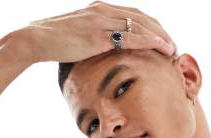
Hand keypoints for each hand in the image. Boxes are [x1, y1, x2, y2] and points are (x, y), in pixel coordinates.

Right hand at [25, 0, 176, 63]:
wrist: (37, 40)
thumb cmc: (55, 42)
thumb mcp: (79, 38)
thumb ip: (94, 40)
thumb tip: (102, 54)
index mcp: (100, 9)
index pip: (133, 14)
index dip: (151, 27)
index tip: (163, 39)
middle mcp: (104, 10)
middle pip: (141, 18)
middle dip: (160, 31)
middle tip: (173, 46)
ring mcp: (102, 21)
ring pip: (140, 26)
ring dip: (160, 37)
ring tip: (173, 50)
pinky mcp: (100, 35)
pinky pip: (132, 37)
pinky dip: (151, 41)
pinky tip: (163, 47)